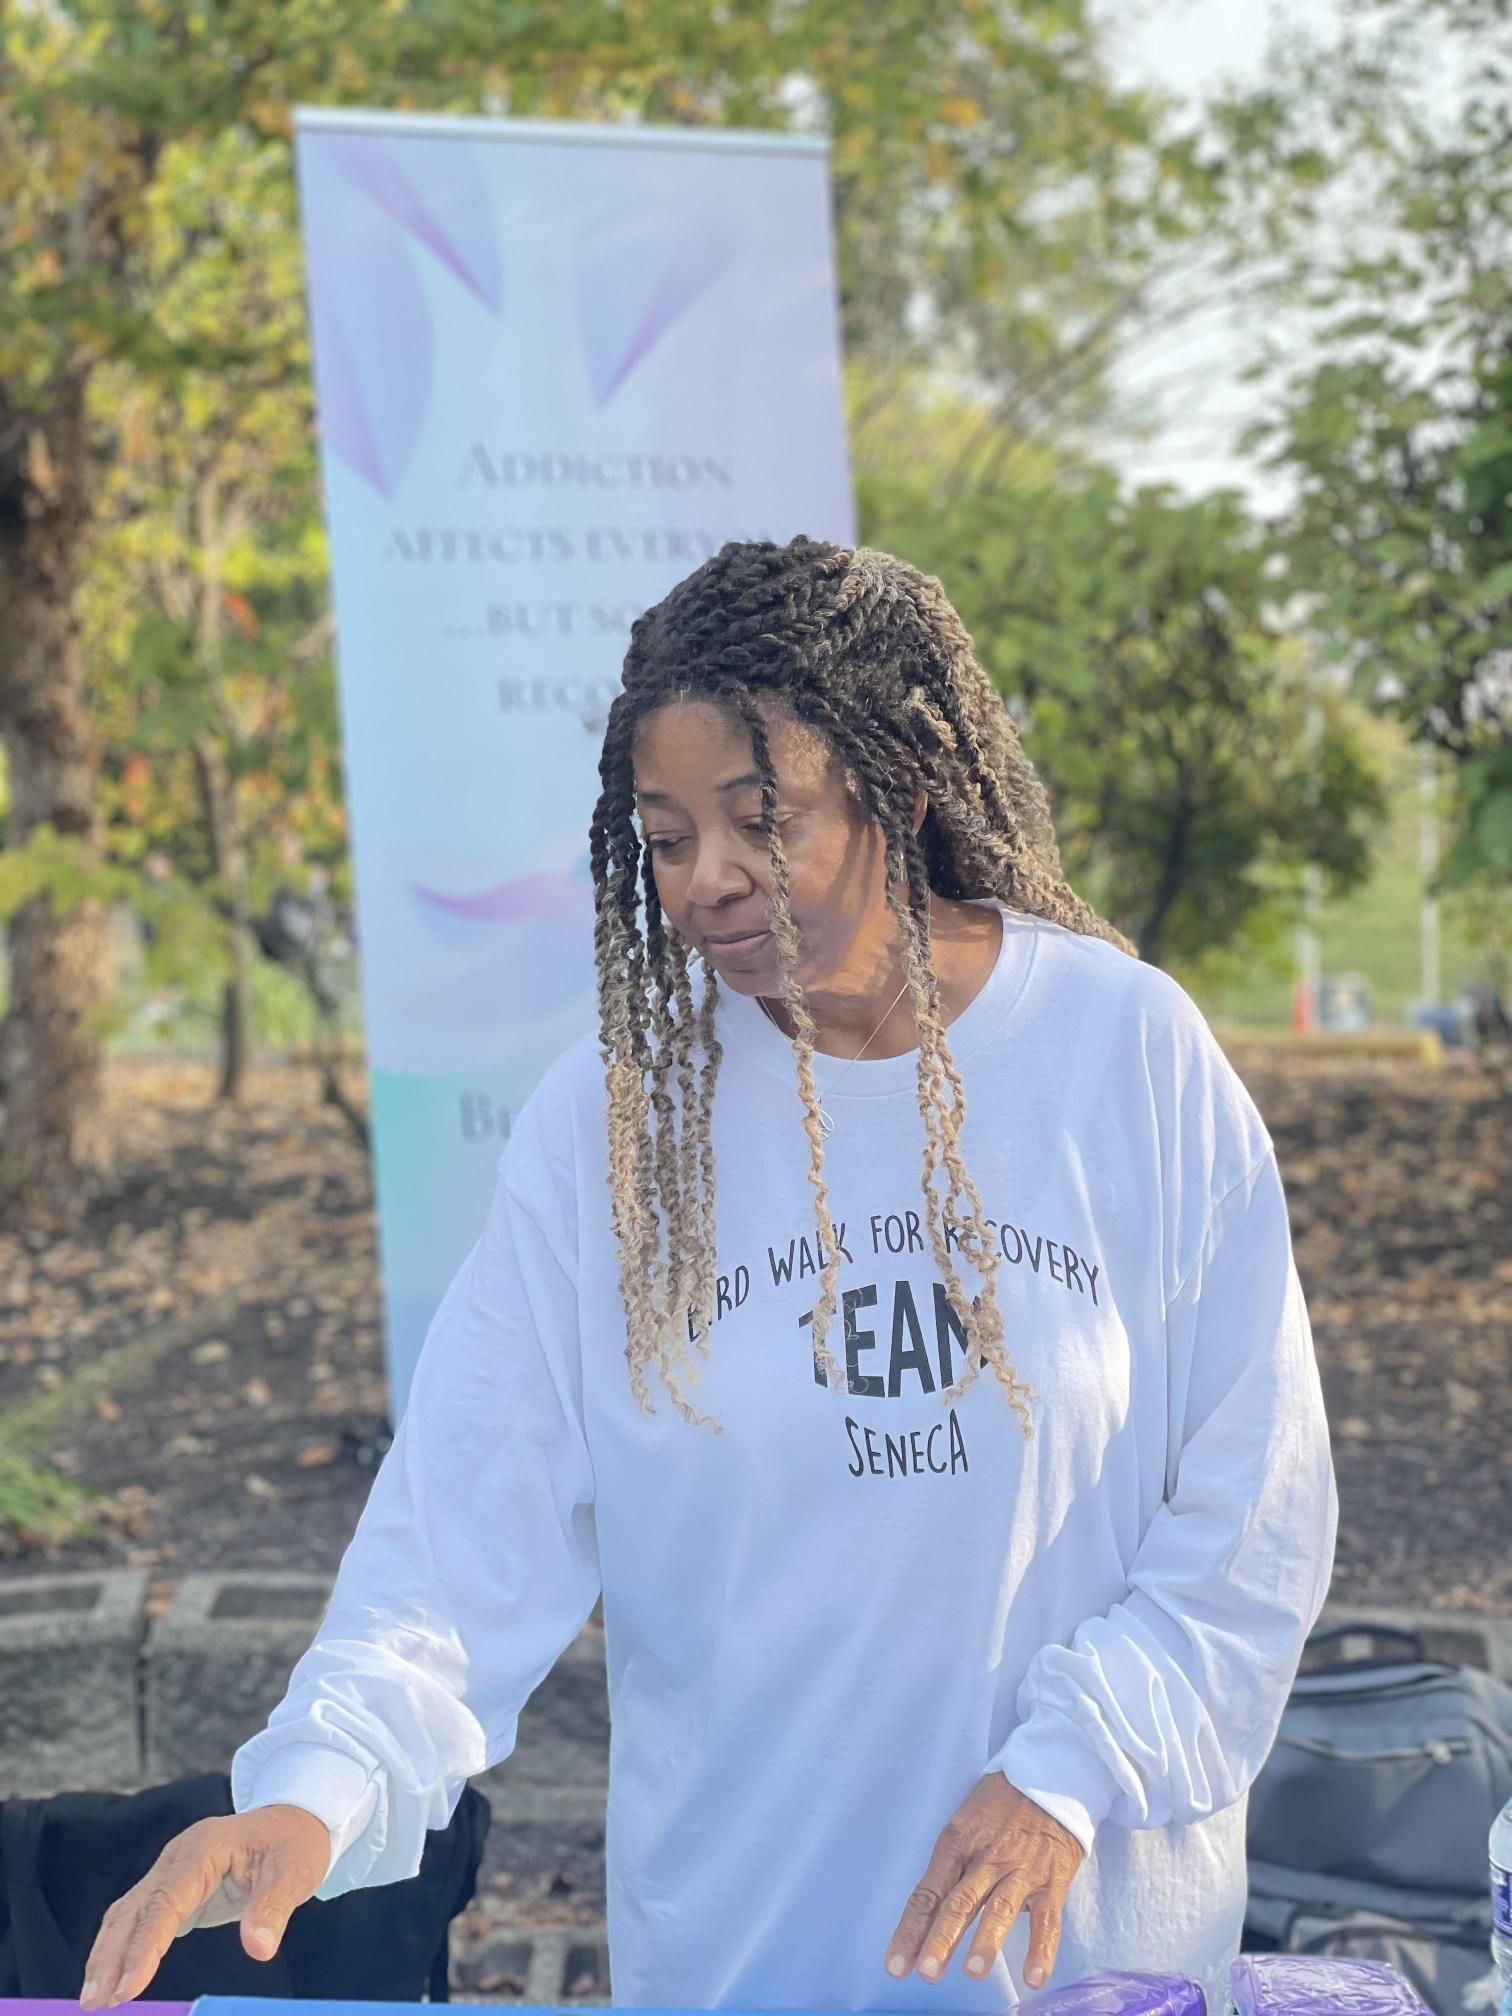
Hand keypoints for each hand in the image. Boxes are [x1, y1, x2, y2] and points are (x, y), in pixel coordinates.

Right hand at [79, 1803, 330, 2009]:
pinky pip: (138, 1918)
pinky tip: (111, 1979)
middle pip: (134, 1908)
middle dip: (110, 1956)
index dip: (145, 1945)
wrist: (295, 1819)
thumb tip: (258, 1949)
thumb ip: (273, 1908)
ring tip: (94, 2000)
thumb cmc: (295, 1844)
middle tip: (95, 2003)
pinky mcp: (173, 1887)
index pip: (167, 1900)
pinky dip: (121, 1947)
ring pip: (127, 1914)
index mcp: (205, 1848)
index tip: (128, 1987)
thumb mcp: (296, 1872)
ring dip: (107, 1955)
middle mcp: (178, 1857)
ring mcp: (171, 1871)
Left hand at [885, 1773, 1085, 1989]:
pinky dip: (1042, 1948)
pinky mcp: (1052, 1879)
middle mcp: (986, 1857)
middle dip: (942, 1937)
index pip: (928, 1892)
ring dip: (986, 1940)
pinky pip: (1048, 1918)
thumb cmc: (998, 1805)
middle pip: (959, 1901)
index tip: (896, 1966)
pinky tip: (1034, 1976)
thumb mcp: (965, 1826)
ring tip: (973, 1972)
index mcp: (957, 1843)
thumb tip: (929, 1921)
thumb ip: (952, 1870)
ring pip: (1000, 1907)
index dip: (911, 1929)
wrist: (1049, 1776)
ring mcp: (1020, 1869)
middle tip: (928, 1971)